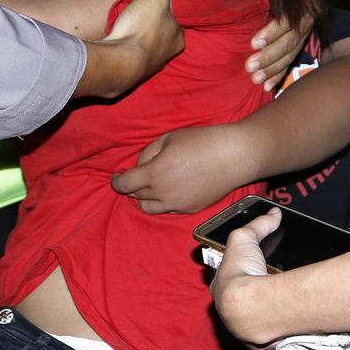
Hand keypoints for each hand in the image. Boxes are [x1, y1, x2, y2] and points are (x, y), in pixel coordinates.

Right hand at [89, 0, 183, 95]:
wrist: (117, 63)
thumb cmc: (141, 29)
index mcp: (178, 38)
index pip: (175, 15)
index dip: (163, 3)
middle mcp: (166, 54)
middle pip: (159, 28)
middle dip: (149, 19)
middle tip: (135, 7)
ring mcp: (148, 65)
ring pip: (144, 42)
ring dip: (136, 32)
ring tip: (125, 20)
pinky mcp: (130, 71)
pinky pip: (129, 51)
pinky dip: (125, 43)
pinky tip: (118, 36)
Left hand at [111, 124, 251, 213]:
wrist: (234, 156)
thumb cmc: (200, 142)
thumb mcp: (167, 139)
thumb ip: (147, 154)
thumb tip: (139, 167)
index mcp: (154, 174)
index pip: (125, 184)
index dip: (116, 181)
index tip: (116, 178)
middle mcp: (163, 193)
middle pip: (136, 195)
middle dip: (132, 186)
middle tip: (136, 176)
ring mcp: (177, 204)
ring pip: (149, 208)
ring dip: (145, 197)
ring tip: (151, 185)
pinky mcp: (190, 209)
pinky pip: (167, 210)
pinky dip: (163, 202)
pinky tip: (169, 189)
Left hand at [210, 207, 283, 349]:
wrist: (251, 308)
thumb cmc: (242, 273)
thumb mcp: (244, 239)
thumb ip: (258, 225)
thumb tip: (273, 212)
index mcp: (220, 289)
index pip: (228, 281)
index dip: (241, 276)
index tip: (255, 274)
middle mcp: (228, 312)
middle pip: (242, 304)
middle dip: (254, 299)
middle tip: (273, 293)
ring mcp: (242, 330)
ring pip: (255, 323)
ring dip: (266, 318)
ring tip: (284, 309)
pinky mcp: (260, 346)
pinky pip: (269, 339)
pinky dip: (278, 333)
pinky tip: (290, 326)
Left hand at [247, 14, 314, 91]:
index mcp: (300, 2)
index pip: (287, 21)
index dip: (271, 33)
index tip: (253, 43)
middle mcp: (306, 19)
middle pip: (289, 41)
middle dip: (269, 56)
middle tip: (249, 67)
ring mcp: (306, 32)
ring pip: (291, 54)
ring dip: (273, 69)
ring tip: (256, 79)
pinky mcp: (302, 43)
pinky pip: (292, 61)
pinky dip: (279, 74)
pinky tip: (268, 86)